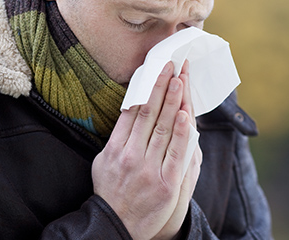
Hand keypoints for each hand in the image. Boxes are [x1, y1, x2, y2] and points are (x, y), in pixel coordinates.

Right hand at [92, 61, 199, 239]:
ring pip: (163, 128)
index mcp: (114, 148)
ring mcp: (147, 169)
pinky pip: (176, 153)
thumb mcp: (102, 162)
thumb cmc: (111, 191)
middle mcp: (129, 155)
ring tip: (180, 79)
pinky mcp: (165, 184)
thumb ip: (117, 137)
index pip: (131, 111)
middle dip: (161, 86)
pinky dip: (182, 133)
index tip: (154, 69)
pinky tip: (186, 114)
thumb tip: (130, 110)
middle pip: (148, 114)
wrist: (116, 226)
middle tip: (171, 64)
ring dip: (173, 101)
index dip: (145, 88)